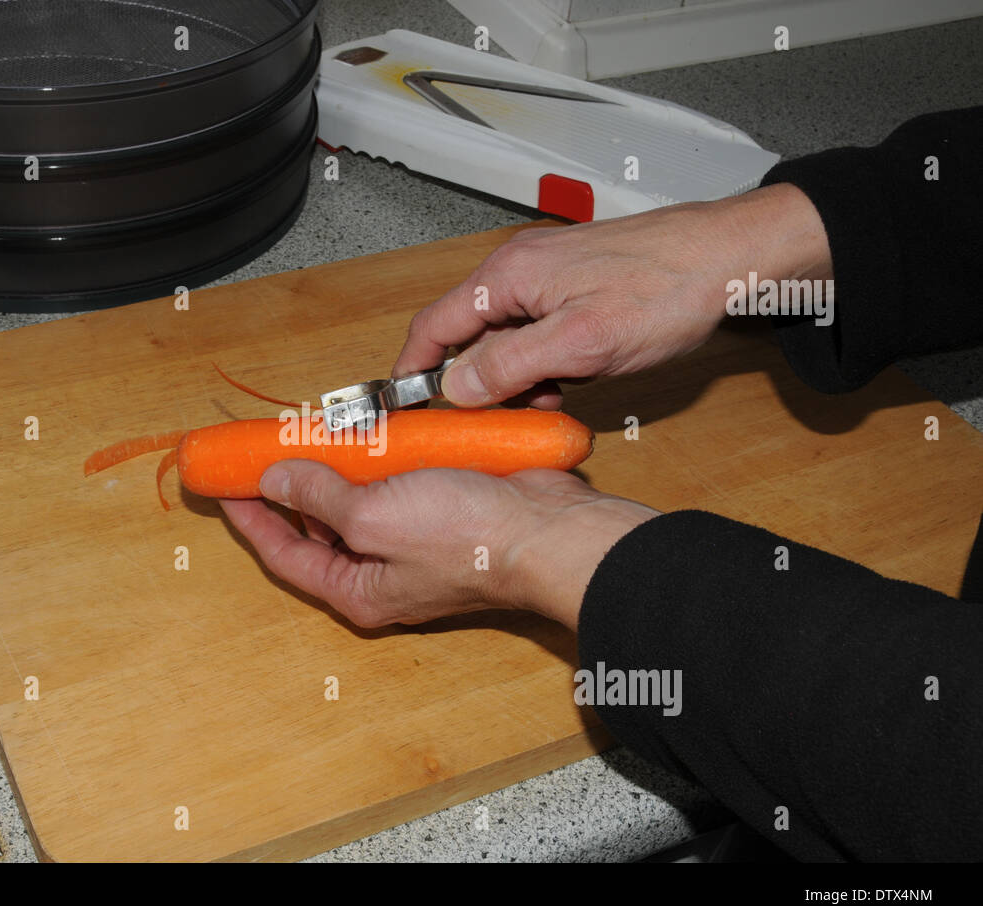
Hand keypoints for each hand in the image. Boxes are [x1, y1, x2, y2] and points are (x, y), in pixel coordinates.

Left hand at [219, 461, 659, 630]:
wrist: (549, 529)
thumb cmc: (468, 539)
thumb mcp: (373, 516)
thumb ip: (320, 497)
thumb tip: (277, 481)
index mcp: (359, 590)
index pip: (284, 555)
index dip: (250, 518)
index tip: (223, 484)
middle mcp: (383, 572)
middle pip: (318, 530)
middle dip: (291, 488)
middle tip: (265, 450)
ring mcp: (414, 542)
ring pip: (357, 502)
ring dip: (335, 467)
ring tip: (311, 433)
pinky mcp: (442, 510)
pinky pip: (396, 483)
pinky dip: (379, 457)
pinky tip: (370, 430)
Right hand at [394, 183, 832, 407]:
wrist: (731, 257)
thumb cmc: (666, 288)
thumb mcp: (580, 344)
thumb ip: (509, 366)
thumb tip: (456, 389)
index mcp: (507, 276)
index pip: (434, 326)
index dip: (412, 371)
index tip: (403, 408)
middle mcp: (518, 271)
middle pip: (468, 336)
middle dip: (476, 383)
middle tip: (495, 420)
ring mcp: (547, 277)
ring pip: (505, 339)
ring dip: (516, 378)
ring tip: (550, 400)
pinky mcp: (574, 288)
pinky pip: (537, 334)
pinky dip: (544, 364)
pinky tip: (572, 381)